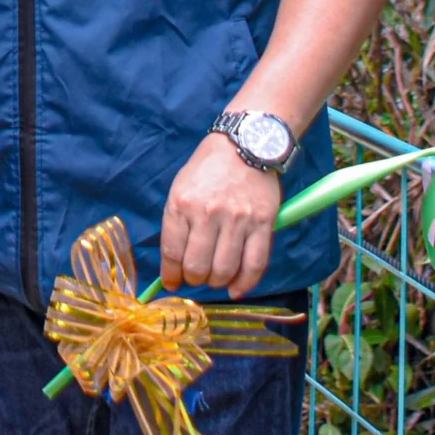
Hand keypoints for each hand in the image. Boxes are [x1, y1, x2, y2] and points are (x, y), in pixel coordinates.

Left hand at [160, 133, 282, 296]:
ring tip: (214, 279)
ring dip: (216, 283)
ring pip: (224, 270)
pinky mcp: (263, 224)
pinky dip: (244, 284)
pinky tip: (235, 289)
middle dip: (193, 280)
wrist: (245, 145)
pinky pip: (255, 264)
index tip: (171, 283)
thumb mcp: (181, 188)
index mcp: (182, 203)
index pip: (172, 251)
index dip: (170, 275)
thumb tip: (174, 261)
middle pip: (197, 266)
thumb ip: (177, 221)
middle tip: (195, 279)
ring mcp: (238, 220)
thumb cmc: (208, 168)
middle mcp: (208, 214)